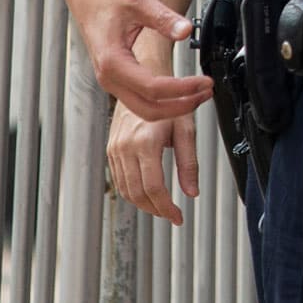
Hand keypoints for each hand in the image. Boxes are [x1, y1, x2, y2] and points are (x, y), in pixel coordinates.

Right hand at [64, 0, 209, 120]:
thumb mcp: (140, 0)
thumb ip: (164, 17)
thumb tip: (186, 30)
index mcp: (113, 61)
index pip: (153, 88)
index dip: (183, 89)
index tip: (205, 82)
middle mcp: (109, 77)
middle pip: (149, 110)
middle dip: (182, 106)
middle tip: (206, 93)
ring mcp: (111, 82)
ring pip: (144, 110)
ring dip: (173, 107)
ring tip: (199, 94)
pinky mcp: (116, 80)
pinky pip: (140, 102)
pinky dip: (163, 102)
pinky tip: (181, 91)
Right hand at [108, 94, 199, 223]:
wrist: (146, 85)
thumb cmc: (169, 105)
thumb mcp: (186, 131)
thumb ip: (189, 164)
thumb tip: (192, 193)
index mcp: (146, 142)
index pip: (153, 187)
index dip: (166, 208)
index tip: (178, 217)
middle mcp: (126, 147)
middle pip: (137, 193)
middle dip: (155, 209)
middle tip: (171, 215)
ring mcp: (115, 149)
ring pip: (125, 190)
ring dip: (143, 204)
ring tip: (161, 207)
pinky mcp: (111, 149)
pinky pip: (119, 180)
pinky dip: (132, 192)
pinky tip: (147, 194)